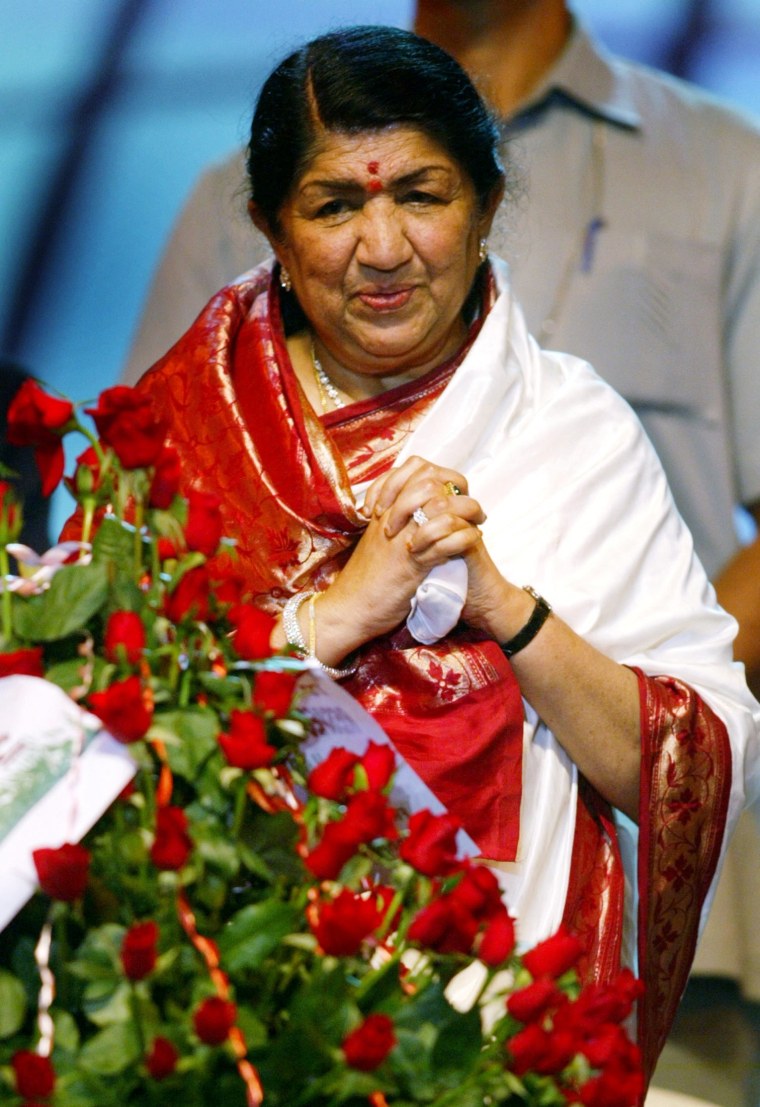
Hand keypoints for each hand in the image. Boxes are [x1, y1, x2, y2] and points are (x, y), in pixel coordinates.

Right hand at [314, 457, 486, 662]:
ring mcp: (402, 539)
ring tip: (479, 522)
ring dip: (467, 512)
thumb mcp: (375, 540)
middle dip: (459, 489)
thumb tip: (418, 510)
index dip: (441, 474)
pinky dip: (464, 538)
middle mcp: (392, 517)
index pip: (414, 469)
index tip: (455, 491)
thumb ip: (393, 521)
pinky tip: (472, 541)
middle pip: (430, 482)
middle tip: (473, 508)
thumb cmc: (363, 578)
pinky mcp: (412, 564)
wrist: (349, 607)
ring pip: (440, 508)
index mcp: (384, 509)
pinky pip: (445, 542)